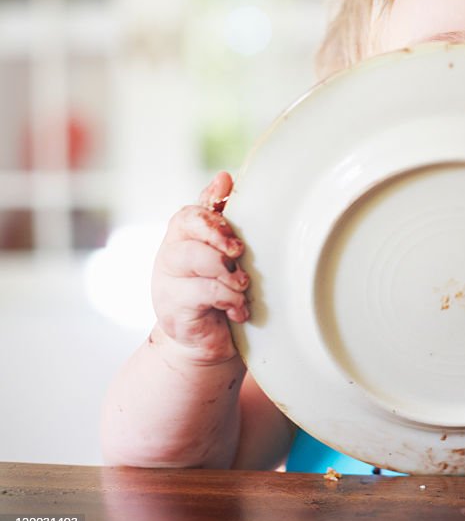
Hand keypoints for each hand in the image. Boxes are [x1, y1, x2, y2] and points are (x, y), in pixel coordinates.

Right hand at [151, 172, 249, 364]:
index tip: (236, 237)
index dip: (214, 220)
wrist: (204, 342)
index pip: (189, 214)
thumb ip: (220, 218)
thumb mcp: (222, 253)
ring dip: (228, 273)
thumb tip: (224, 177)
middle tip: (239, 254)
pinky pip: (204, 293)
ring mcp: (167, 283)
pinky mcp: (173, 310)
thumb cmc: (219, 291)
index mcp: (182, 238)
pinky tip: (238, 311)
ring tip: (242, 286)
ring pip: (195, 260)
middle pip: (187, 231)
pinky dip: (229, 300)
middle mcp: (169, 256)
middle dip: (220, 240)